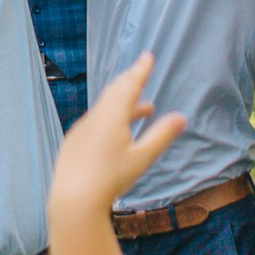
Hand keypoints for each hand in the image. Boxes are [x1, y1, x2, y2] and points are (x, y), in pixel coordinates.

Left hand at [50, 54, 185, 214]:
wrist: (74, 199)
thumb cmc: (111, 179)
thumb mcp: (142, 158)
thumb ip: (161, 136)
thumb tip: (180, 118)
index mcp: (113, 115)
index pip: (129, 86)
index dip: (140, 70)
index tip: (148, 56)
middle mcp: (95, 116)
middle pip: (115, 92)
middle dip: (130, 81)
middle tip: (141, 71)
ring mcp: (82, 128)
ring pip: (105, 108)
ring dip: (124, 103)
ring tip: (143, 109)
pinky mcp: (74, 142)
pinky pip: (95, 121)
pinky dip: (110, 117)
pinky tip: (116, 133)